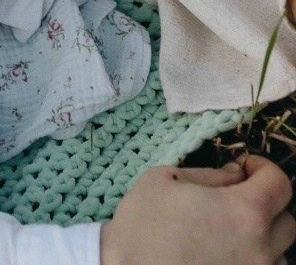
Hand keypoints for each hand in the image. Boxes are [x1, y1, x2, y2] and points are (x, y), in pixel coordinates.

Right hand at [102, 157, 293, 264]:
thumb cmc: (142, 226)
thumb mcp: (167, 179)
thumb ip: (211, 175)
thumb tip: (236, 175)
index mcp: (243, 212)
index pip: (280, 184)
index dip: (263, 168)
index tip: (245, 168)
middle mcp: (259, 249)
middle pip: (288, 221)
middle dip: (267, 204)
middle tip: (238, 198)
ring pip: (281, 255)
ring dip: (265, 240)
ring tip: (234, 233)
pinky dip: (256, 262)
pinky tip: (230, 256)